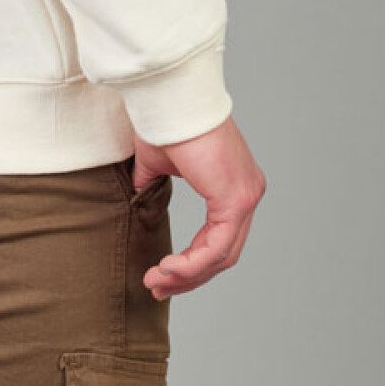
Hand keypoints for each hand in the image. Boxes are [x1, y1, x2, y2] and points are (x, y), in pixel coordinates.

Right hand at [129, 115, 265, 298]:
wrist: (169, 98)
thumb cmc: (164, 121)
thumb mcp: (156, 165)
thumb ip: (151, 188)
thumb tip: (137, 204)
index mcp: (234, 185)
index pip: (220, 239)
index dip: (191, 263)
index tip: (162, 275)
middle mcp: (247, 193)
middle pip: (224, 254)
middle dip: (188, 277)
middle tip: (157, 287)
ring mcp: (246, 196)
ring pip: (222, 256)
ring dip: (186, 275)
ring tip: (156, 280)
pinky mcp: (236, 199)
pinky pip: (217, 247)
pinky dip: (192, 264)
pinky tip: (167, 268)